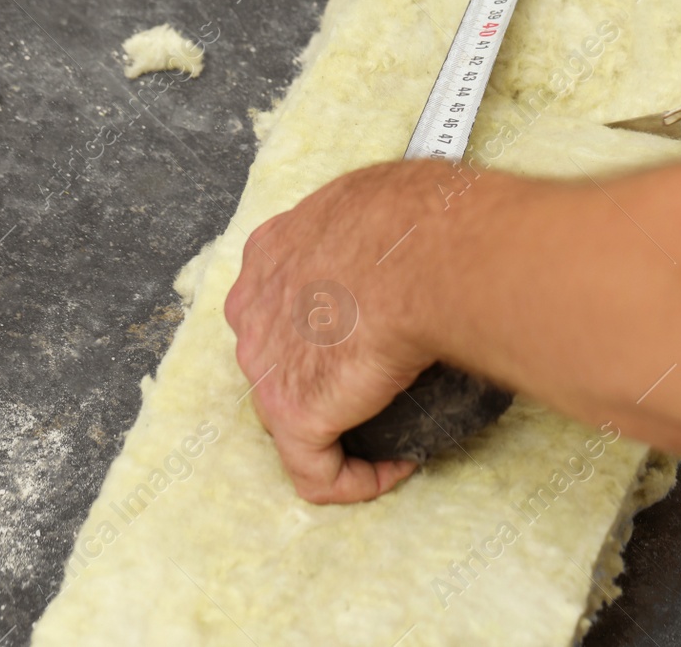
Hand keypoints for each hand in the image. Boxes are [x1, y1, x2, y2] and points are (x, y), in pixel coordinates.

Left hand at [223, 160, 452, 503]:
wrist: (426, 253)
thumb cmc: (420, 220)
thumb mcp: (383, 201)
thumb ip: (373, 230)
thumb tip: (412, 247)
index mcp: (273, 253)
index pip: (280, 303)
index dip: (321, 328)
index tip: (368, 338)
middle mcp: (254, 309)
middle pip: (277, 361)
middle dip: (325, 381)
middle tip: (381, 386)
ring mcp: (267, 366)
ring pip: (292, 417)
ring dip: (339, 429)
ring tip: (393, 431)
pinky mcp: (296, 415)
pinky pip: (317, 471)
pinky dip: (357, 479)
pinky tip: (398, 465)